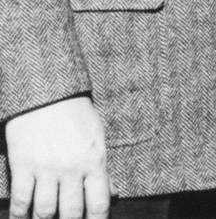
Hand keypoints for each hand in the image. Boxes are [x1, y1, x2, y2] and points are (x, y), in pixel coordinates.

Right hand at [5, 96, 108, 218]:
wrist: (49, 94)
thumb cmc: (77, 114)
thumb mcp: (98, 137)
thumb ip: (101, 166)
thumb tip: (111, 192)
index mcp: (94, 161)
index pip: (99, 202)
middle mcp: (72, 168)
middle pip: (71, 212)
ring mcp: (46, 168)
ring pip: (45, 211)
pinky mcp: (23, 165)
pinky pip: (21, 199)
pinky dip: (19, 214)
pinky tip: (21, 218)